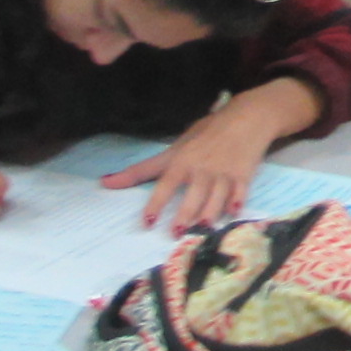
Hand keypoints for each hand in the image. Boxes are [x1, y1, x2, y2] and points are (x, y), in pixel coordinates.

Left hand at [108, 105, 283, 227]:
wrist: (246, 118)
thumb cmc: (205, 135)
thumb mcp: (173, 150)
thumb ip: (141, 170)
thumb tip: (105, 182)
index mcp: (182, 163)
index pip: (165, 185)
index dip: (156, 203)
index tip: (148, 222)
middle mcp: (202, 170)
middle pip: (192, 195)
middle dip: (186, 213)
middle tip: (177, 232)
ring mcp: (224, 173)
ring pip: (216, 197)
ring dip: (210, 213)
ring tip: (204, 228)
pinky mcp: (244, 177)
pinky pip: (240, 192)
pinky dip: (236, 202)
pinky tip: (233, 212)